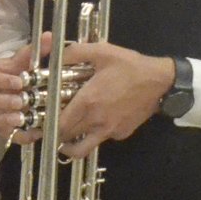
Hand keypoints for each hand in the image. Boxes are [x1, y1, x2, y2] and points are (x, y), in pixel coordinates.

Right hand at [0, 38, 42, 138]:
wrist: (5, 87)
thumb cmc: (12, 72)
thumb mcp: (21, 61)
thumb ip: (33, 51)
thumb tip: (49, 36)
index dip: (1, 80)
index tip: (19, 82)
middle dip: (0, 102)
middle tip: (20, 102)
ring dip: (1, 120)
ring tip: (20, 119)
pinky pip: (0, 133)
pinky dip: (16, 135)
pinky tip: (33, 132)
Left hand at [52, 42, 174, 159]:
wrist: (161, 82)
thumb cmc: (130, 66)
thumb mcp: (101, 52)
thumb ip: (74, 53)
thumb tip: (53, 54)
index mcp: (88, 102)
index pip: (58, 123)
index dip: (45, 125)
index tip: (39, 121)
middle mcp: (96, 121)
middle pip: (66, 137)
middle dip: (54, 134)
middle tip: (48, 126)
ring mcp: (109, 131)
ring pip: (83, 148)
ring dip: (70, 144)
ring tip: (65, 135)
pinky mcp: (120, 134)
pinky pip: (101, 139)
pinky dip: (93, 135)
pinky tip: (94, 121)